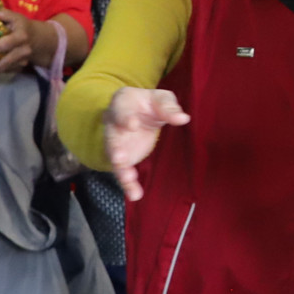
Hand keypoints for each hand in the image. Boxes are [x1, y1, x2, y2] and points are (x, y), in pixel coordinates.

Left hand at [0, 8, 34, 74]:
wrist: (41, 39)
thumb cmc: (24, 27)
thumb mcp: (17, 17)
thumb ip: (5, 14)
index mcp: (21, 37)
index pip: (5, 44)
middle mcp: (23, 51)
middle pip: (4, 62)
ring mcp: (23, 61)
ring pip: (3, 68)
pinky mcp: (21, 67)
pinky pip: (6, 71)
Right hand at [103, 87, 189, 201]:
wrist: (139, 113)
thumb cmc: (150, 103)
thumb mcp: (161, 98)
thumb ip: (169, 107)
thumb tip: (182, 118)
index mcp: (122, 103)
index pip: (120, 110)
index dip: (125, 118)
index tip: (132, 125)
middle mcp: (113, 124)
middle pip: (111, 137)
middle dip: (115, 148)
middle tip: (119, 157)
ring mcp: (116, 143)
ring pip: (115, 158)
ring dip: (121, 170)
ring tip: (128, 179)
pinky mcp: (123, 159)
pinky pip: (123, 172)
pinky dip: (127, 184)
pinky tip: (135, 194)